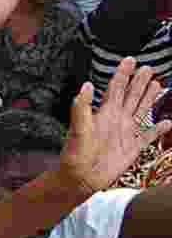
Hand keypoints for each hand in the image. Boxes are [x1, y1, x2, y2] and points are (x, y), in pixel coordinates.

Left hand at [61, 58, 171, 193]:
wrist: (80, 178)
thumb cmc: (75, 154)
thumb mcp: (78, 130)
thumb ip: (82, 108)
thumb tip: (86, 85)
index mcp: (104, 113)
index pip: (115, 88)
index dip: (122, 74)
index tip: (130, 59)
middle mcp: (116, 119)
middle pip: (131, 95)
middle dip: (139, 81)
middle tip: (149, 67)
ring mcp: (125, 133)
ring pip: (140, 110)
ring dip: (149, 98)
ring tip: (157, 84)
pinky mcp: (132, 148)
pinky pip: (148, 136)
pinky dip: (158, 130)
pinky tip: (167, 122)